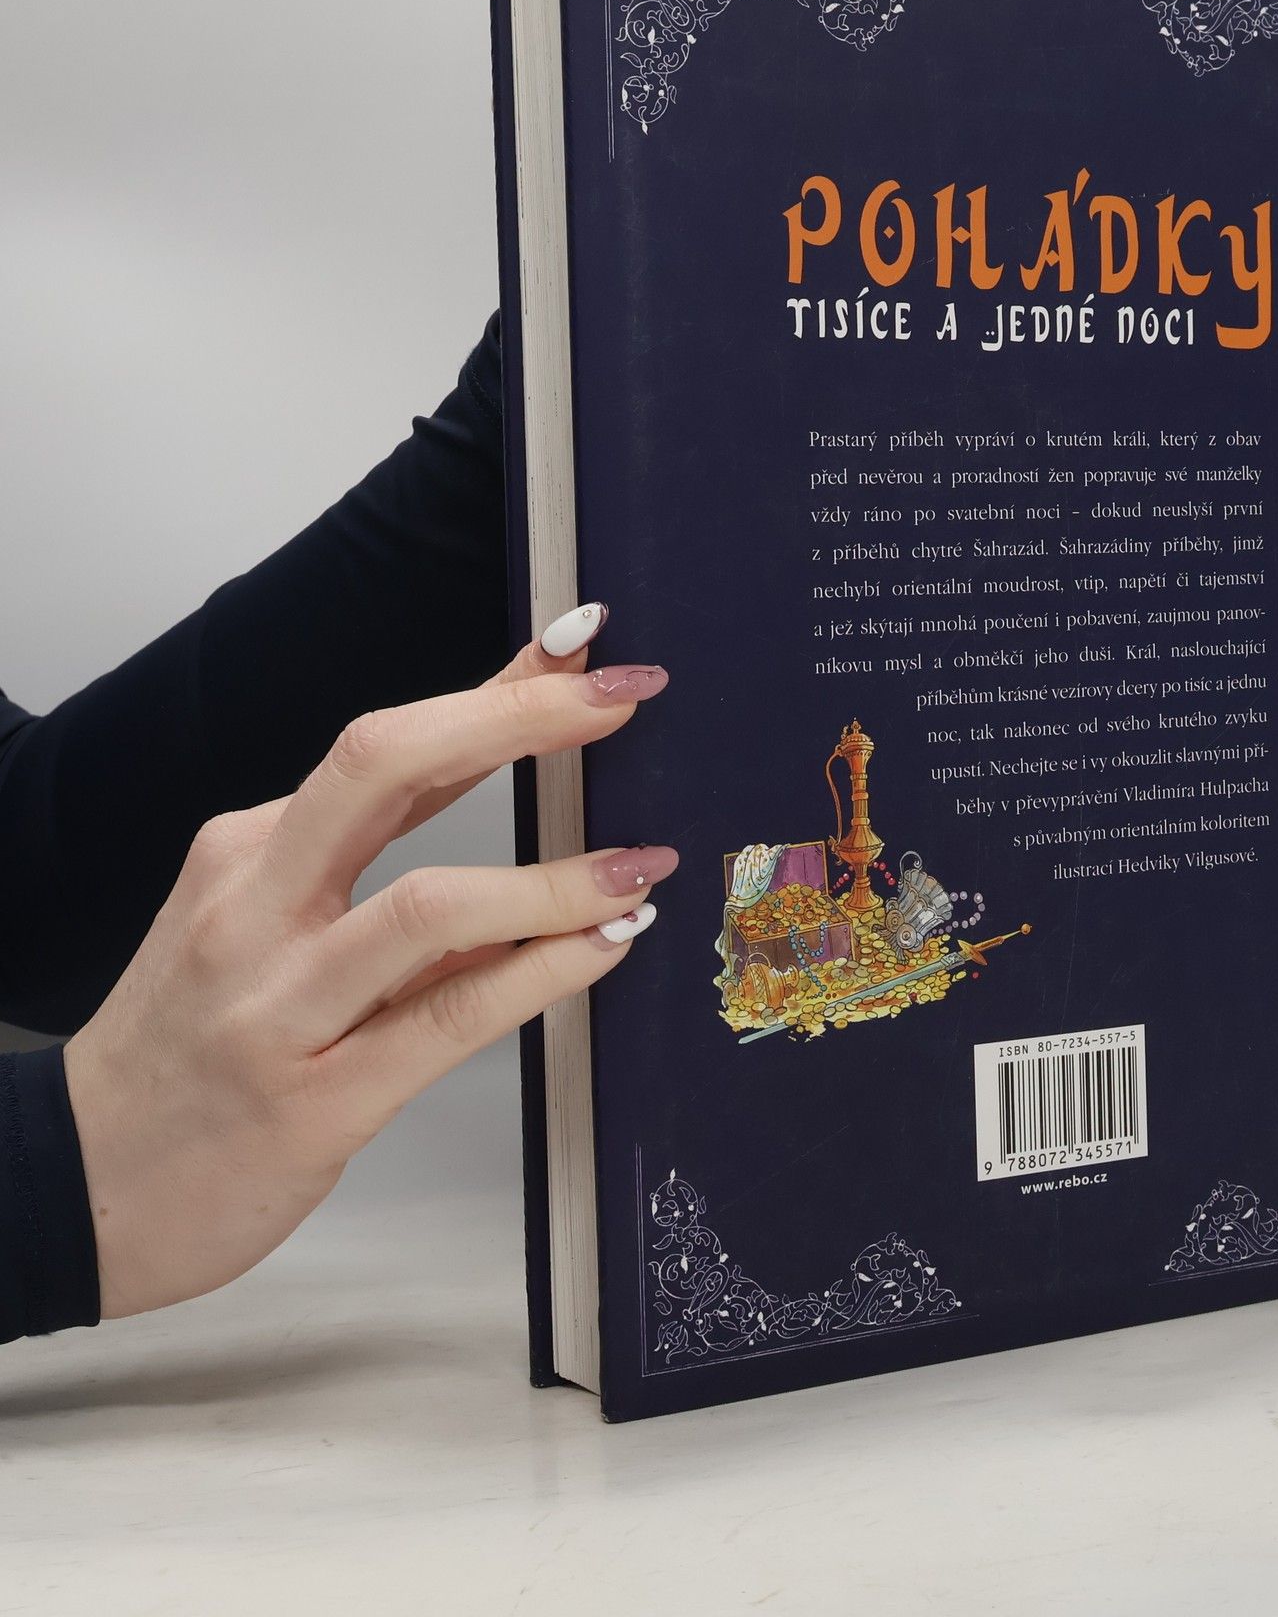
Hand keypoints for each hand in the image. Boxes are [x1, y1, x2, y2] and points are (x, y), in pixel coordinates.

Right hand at [62, 607, 673, 1319]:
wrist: (77, 1188)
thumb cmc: (190, 1046)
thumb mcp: (265, 925)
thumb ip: (386, 862)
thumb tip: (520, 797)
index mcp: (249, 852)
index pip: (386, 743)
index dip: (494, 689)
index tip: (580, 647)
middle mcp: (254, 908)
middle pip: (383, 766)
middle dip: (516, 719)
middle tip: (623, 696)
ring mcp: (280, 1004)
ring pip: (429, 906)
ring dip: (555, 880)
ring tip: (641, 868)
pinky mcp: (316, 1102)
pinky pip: (450, 1019)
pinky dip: (542, 974)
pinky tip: (601, 950)